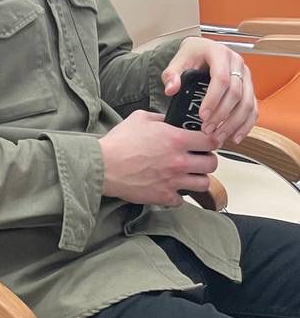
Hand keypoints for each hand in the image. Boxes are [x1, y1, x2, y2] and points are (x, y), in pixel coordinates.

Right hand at [98, 109, 218, 205]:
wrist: (104, 165)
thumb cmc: (120, 141)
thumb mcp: (140, 118)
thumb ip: (160, 118)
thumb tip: (170, 120)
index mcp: (176, 139)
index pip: (210, 140)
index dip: (211, 140)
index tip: (207, 141)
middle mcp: (180, 161)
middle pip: (212, 164)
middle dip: (207, 159)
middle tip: (198, 158)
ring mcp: (174, 181)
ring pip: (204, 184)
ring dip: (197, 178)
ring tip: (188, 174)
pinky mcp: (165, 196)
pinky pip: (182, 199)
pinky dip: (177, 194)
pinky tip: (169, 186)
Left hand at [162, 37, 256, 146]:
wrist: (202, 50)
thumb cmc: (191, 55)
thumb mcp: (178, 61)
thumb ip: (171, 74)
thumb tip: (171, 90)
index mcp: (219, 53)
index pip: (221, 79)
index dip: (213, 99)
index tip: (202, 115)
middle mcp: (237, 63)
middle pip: (236, 93)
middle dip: (222, 115)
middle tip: (207, 130)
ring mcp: (246, 76)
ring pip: (247, 103)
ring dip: (234, 124)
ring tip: (218, 136)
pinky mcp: (250, 88)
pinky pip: (253, 109)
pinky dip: (245, 125)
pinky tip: (234, 137)